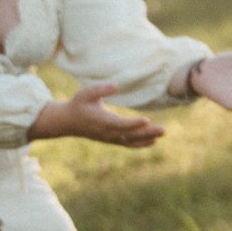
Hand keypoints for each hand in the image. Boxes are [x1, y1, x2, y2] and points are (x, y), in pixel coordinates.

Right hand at [32, 82, 164, 147]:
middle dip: (147, 132)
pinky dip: (141, 144)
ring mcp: (110, 138)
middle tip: (163, 129)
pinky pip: (128, 144)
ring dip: (147, 138)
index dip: (133, 123)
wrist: (67, 122)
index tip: (146, 120)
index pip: (120, 124)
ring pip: (131, 141)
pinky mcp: (111, 140)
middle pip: (130, 135)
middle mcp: (107, 132)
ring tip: (162, 133)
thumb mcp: (85, 93)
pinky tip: (153, 141)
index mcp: (102, 121)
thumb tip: (116, 86)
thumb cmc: (78, 104)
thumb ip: (100, 89)